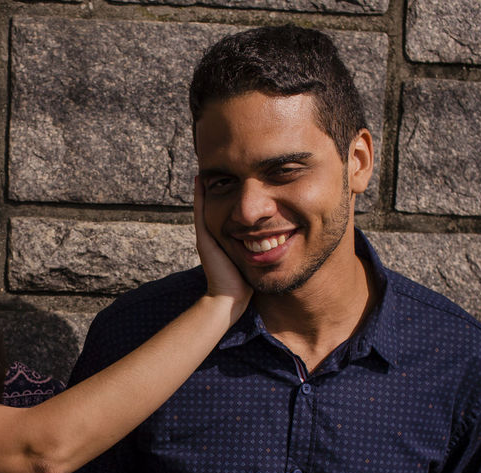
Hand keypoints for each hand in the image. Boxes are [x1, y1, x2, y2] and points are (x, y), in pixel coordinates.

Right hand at [194, 176, 250, 309]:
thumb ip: (263, 249)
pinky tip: (200, 180)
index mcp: (227, 238)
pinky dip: (200, 196)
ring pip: (207, 204)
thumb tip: (281, 239)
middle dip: (220, 185)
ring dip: (208, 186)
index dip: (232, 194)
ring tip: (209, 168)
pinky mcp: (204, 238)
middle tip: (220, 164)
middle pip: (217, 203)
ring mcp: (207, 235)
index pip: (229, 210)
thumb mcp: (257, 259)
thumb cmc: (245, 283)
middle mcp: (215, 234)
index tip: (238, 177)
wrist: (229, 299)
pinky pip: (201, 212)